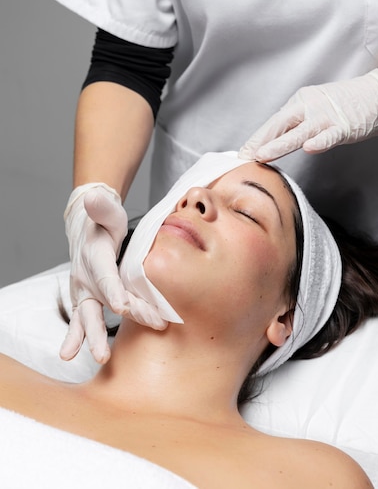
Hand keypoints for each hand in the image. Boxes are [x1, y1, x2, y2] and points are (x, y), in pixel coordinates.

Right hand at [62, 184, 167, 363]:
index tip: (123, 307)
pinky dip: (78, 337)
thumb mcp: (109, 212)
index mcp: (96, 256)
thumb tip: (92, 198)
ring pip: (87, 317)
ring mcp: (84, 290)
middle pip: (96, 305)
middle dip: (101, 329)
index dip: (113, 291)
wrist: (87, 228)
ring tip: (97, 357)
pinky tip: (74, 355)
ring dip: (91, 338)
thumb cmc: (105, 222)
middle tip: (106, 352)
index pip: (105, 276)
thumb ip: (103, 208)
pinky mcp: (86, 299)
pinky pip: (83, 320)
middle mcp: (86, 277)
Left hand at [239, 64, 377, 160]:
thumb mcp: (315, 110)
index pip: (273, 123)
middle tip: (244, 156)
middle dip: (260, 141)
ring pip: (299, 131)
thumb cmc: (346, 105)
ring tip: (263, 155)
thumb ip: (296, 125)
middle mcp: (309, 106)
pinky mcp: (345, 125)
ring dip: (279, 144)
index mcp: (300, 102)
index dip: (256, 138)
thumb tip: (272, 144)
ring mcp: (327, 116)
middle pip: (279, 124)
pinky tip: (309, 148)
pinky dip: (320, 141)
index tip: (241, 153)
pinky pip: (330, 135)